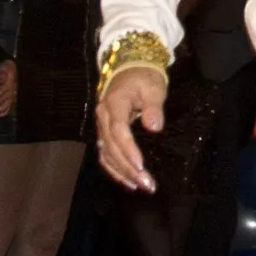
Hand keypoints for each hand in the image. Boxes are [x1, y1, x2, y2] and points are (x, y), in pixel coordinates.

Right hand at [95, 64, 166, 193]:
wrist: (130, 68)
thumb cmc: (144, 78)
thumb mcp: (153, 88)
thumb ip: (153, 107)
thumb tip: (154, 127)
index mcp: (114, 104)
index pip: (118, 131)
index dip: (128, 150)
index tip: (141, 166)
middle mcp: (103, 117)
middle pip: (111, 147)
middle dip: (128, 168)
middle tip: (147, 184)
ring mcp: (102, 126)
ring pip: (107, 154)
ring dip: (122, 173)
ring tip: (140, 187)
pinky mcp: (105, 132)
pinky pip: (106, 155)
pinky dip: (115, 170)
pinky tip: (128, 182)